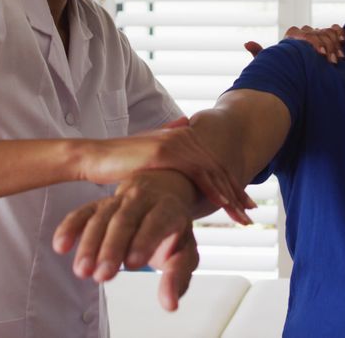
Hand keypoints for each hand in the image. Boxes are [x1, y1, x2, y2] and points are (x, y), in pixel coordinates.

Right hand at [54, 171, 199, 310]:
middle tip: (102, 276)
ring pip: (101, 217)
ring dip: (89, 244)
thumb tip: (169, 304)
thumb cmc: (172, 228)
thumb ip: (177, 277)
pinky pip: (82, 212)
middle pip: (124, 220)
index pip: (156, 222)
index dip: (143, 241)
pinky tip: (61, 245)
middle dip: (111, 248)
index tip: (132, 265)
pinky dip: (70, 227)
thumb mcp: (184, 251)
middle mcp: (142, 200)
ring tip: (82, 270)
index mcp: (168, 209)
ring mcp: (118, 200)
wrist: (160, 192)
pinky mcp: (98, 204)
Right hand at [81, 117, 253, 224]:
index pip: (213, 165)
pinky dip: (214, 190)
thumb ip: (167, 148)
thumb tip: (183, 129)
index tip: (242, 201)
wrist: (94, 158)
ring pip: (213, 172)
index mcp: (182, 139)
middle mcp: (183, 137)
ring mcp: (177, 144)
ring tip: (243, 215)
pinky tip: (224, 205)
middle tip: (250, 211)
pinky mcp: (167, 152)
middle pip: (219, 168)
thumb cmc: (119, 162)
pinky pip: (198, 174)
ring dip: (231, 196)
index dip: (230, 183)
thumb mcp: (147, 157)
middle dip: (236, 192)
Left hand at [245, 23, 344, 63]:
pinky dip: (340, 33)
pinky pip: (335, 30)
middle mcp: (304, 34)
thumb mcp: (272, 65)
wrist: (294, 79)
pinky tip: (344, 42)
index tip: (318, 54)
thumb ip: (260, 53)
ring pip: (328, 32)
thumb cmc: (282, 73)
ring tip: (337, 59)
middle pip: (318, 33)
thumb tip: (246, 42)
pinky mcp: (328, 41)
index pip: (305, 33)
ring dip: (334, 44)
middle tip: (330, 61)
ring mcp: (316, 36)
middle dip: (326, 46)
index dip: (313, 42)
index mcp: (292, 37)